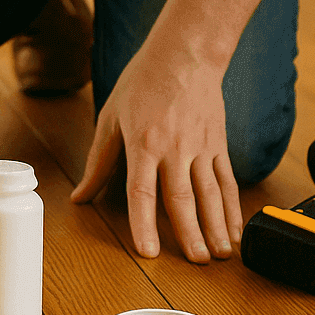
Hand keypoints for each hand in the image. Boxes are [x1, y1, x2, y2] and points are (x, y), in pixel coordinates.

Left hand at [70, 44, 241, 261]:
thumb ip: (99, 162)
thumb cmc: (142, 83)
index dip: (144, 223)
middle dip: (190, 233)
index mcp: (143, 143)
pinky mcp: (218, 144)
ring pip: (210, 193)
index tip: (149, 251)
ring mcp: (201, 147)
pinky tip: (234, 230)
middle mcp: (174, 148)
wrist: (185, 52)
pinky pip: (226, 180)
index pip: (142, 191)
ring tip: (221, 254)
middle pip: (182, 197)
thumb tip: (80, 197)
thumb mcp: (110, 118)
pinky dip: (231, 207)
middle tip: (197, 262)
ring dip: (216, 226)